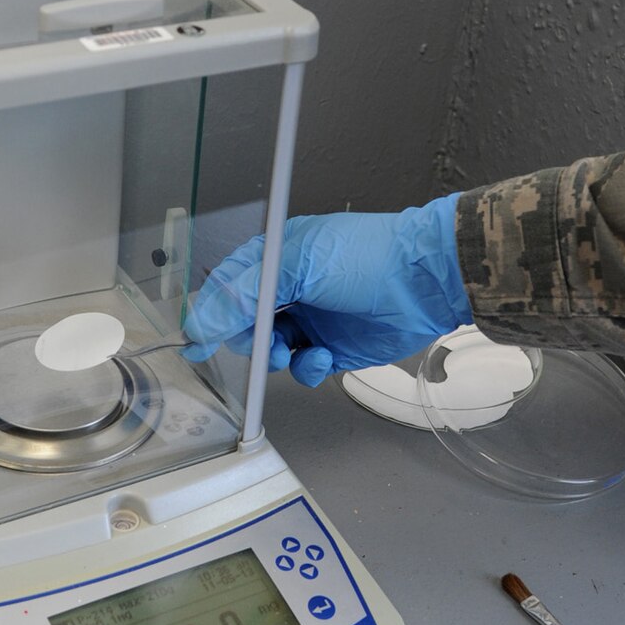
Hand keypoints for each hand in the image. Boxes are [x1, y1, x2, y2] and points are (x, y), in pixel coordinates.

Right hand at [183, 193, 471, 386]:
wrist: (426, 280)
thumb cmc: (367, 256)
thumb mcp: (298, 265)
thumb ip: (245, 295)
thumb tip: (200, 319)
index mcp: (278, 258)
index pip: (229, 286)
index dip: (211, 312)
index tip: (197, 339)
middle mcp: (291, 288)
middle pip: (245, 323)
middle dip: (246, 338)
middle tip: (256, 344)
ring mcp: (313, 319)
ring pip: (271, 350)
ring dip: (274, 356)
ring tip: (288, 352)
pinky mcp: (334, 347)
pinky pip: (303, 367)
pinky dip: (305, 368)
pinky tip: (321, 357)